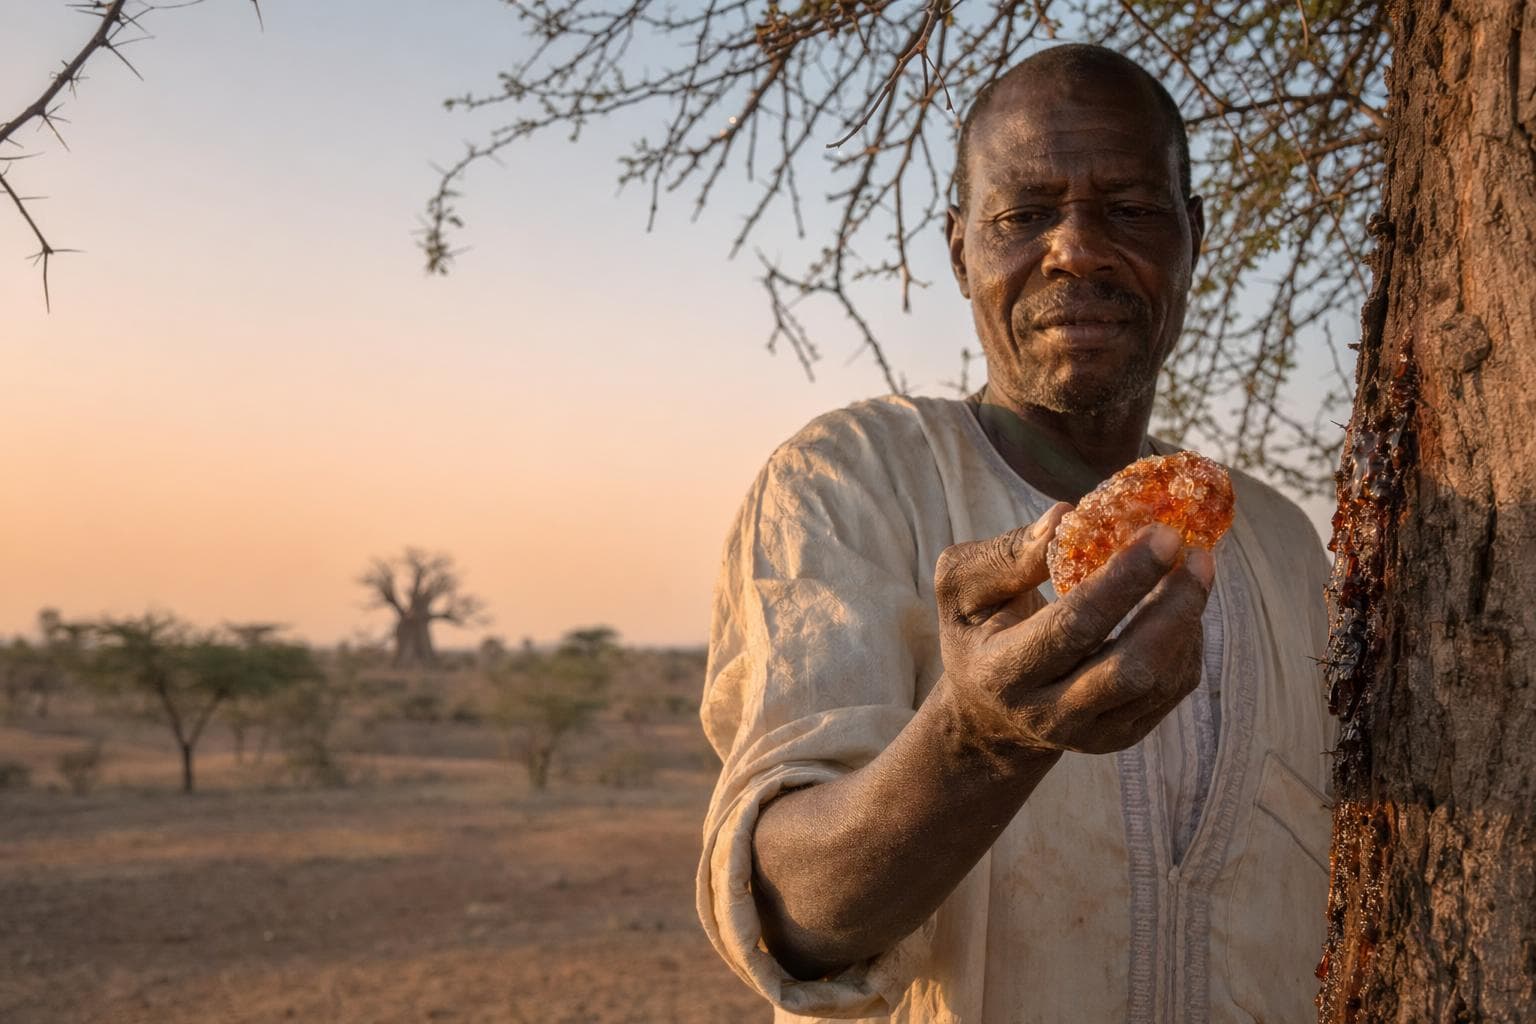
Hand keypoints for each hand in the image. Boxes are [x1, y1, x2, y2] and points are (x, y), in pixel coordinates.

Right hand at [935, 503, 1213, 755]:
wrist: (985, 714)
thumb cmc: (975, 633)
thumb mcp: (962, 589)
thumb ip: (1007, 556)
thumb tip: (1067, 516)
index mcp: (1002, 673)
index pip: (1073, 628)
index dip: (1123, 580)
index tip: (1162, 534)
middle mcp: (1048, 714)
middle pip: (1130, 669)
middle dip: (1174, 607)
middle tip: (1197, 554)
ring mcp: (1090, 733)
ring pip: (1159, 681)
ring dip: (1187, 620)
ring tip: (1193, 569)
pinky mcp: (1121, 735)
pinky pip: (1172, 689)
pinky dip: (1186, 641)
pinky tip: (1179, 604)